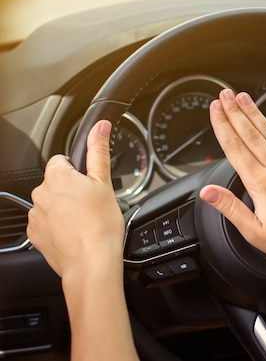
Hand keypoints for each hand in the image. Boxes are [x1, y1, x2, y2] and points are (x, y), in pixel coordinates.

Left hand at [27, 120, 124, 278]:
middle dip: (71, 190)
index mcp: (57, 176)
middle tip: (92, 203)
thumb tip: (100, 126)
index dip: (78, 171)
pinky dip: (59, 225)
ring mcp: (35, 215)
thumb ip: (98, 151)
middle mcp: (40, 193)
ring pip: (51, 203)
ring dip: (64, 208)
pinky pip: (46, 222)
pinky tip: (75, 232)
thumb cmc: (100, 226)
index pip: (61, 161)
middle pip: (56, 183)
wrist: (91, 263)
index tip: (90, 184)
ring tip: (85, 221)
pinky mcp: (35, 234)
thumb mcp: (104, 183)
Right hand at [199, 89, 265, 268]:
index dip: (222, 126)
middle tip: (224, 94)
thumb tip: (208, 192)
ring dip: (255, 113)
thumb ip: (230, 208)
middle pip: (250, 134)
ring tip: (244, 97)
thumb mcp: (255, 232)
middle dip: (234, 112)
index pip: (235, 148)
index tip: (214, 110)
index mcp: (261, 184)